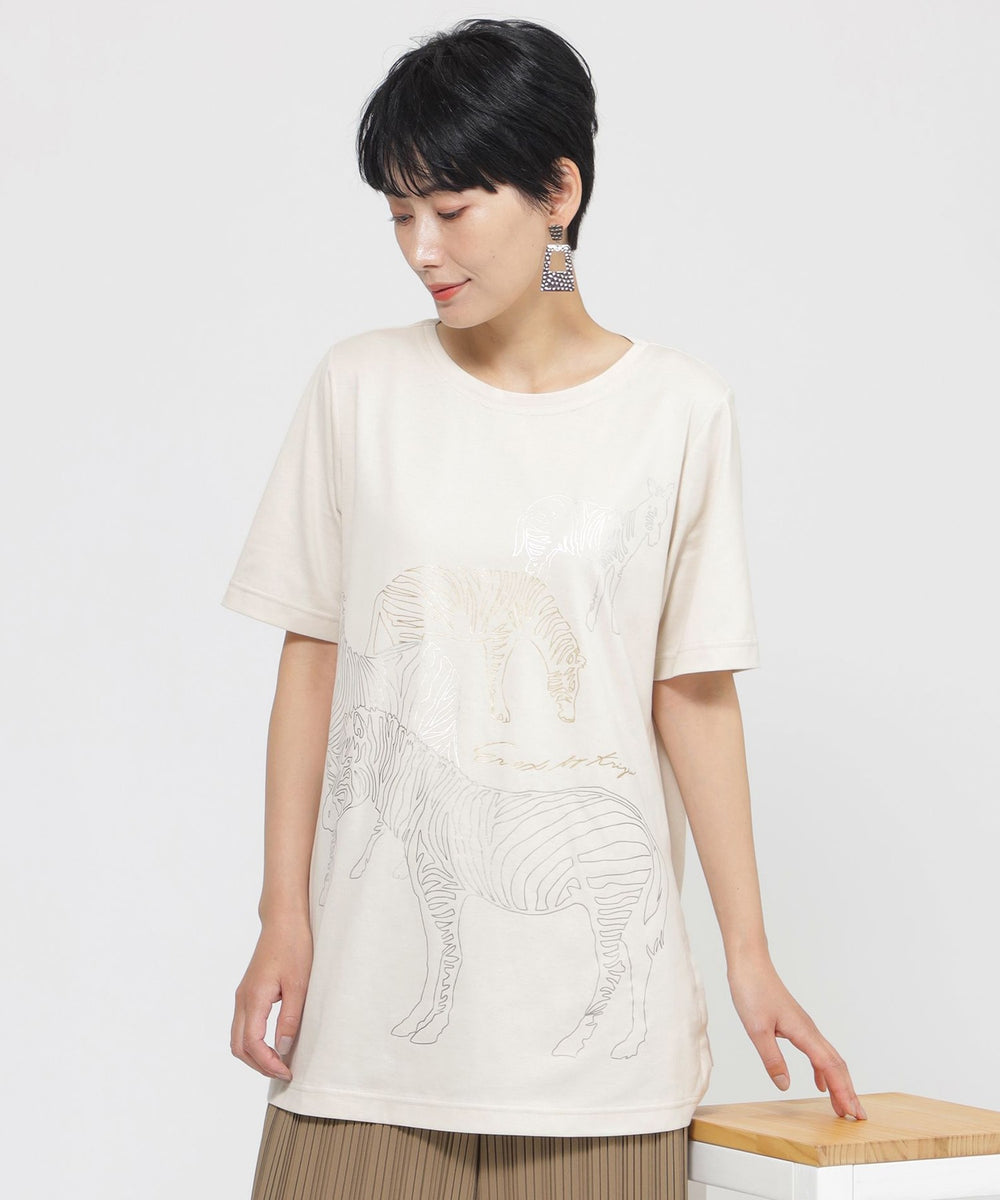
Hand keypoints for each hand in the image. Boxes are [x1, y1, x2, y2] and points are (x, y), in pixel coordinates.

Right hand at [231, 916, 312, 1080]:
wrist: (284, 920)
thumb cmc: (294, 946)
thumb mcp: (299, 984)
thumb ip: (290, 1018)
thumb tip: (283, 1049)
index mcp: (254, 997)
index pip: (252, 1043)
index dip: (268, 1063)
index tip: (287, 1072)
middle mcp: (242, 999)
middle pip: (238, 1046)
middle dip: (258, 1065)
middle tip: (283, 1073)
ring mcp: (243, 995)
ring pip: (238, 1037)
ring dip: (255, 1055)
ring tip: (279, 1062)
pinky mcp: (248, 992)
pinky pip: (243, 1025)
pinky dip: (254, 1042)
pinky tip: (273, 1044)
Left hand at [727, 950, 867, 1120]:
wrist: (749, 964)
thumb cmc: (752, 991)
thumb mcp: (757, 1029)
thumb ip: (772, 1058)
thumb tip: (785, 1086)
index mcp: (804, 1032)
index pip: (830, 1067)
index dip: (843, 1091)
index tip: (854, 1113)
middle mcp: (809, 1030)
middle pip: (837, 1065)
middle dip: (849, 1091)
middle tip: (858, 1116)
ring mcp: (804, 1027)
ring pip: (829, 1059)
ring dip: (838, 1083)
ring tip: (841, 1106)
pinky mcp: (796, 1025)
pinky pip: (816, 1052)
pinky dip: (822, 1071)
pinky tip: (819, 1083)